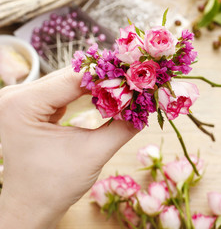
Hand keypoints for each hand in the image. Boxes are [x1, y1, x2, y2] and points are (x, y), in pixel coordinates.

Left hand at [0, 67, 138, 228]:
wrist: (32, 204)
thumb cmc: (55, 185)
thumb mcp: (93, 154)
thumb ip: (122, 128)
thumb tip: (145, 107)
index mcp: (22, 105)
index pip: (73, 78)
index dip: (107, 77)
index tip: (135, 79)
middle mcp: (16, 95)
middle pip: (70, 76)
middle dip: (104, 80)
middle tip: (134, 84)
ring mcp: (22, 99)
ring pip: (68, 81)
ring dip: (97, 85)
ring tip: (124, 90)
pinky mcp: (31, 105)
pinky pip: (64, 91)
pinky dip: (86, 93)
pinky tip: (106, 96)